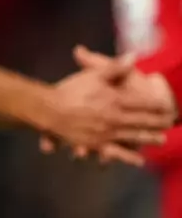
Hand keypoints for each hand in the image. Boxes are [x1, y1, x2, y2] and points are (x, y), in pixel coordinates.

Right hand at [38, 46, 174, 165]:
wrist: (48, 109)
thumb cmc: (69, 89)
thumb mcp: (93, 74)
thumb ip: (114, 67)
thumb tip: (133, 56)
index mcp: (114, 99)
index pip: (143, 103)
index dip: (157, 104)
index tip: (168, 105)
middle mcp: (115, 118)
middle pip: (142, 121)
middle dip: (158, 122)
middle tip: (170, 123)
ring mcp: (107, 133)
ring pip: (134, 136)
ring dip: (149, 137)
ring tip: (161, 139)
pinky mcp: (97, 144)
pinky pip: (117, 152)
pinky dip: (129, 157)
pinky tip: (139, 160)